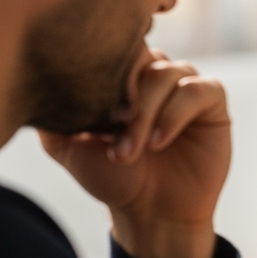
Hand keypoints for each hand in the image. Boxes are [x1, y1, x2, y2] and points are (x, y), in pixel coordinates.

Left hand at [39, 46, 230, 257]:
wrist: (153, 211)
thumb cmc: (115, 178)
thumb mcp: (69, 146)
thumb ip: (55, 115)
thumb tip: (44, 85)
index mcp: (123, 76)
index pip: (115, 46)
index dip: (105, 70)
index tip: (94, 109)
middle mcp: (154, 73)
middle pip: (141, 56)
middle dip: (125, 95)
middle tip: (111, 132)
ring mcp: (184, 84)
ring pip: (166, 74)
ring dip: (146, 113)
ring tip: (133, 150)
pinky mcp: (212, 101)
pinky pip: (197, 90)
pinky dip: (175, 114)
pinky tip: (160, 142)